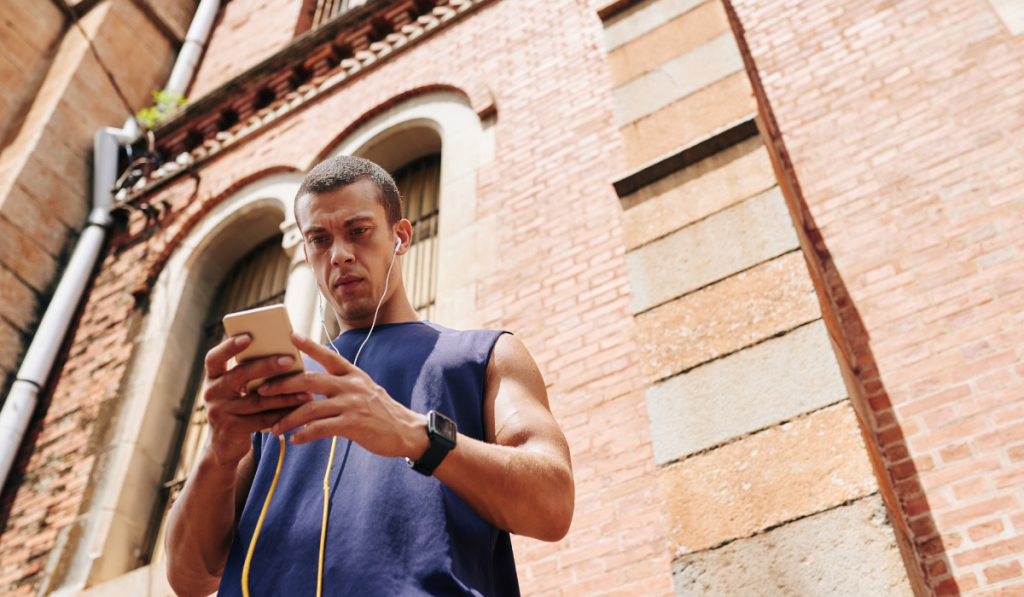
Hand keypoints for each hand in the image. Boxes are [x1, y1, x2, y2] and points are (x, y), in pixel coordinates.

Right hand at [203, 334, 313, 466]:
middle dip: (267, 366)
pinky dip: (283, 413)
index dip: (229, 346)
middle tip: (289, 360)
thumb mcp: (237, 389)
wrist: (224, 445)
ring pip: (257, 399)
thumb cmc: (238, 407)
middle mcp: (212, 392)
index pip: (214, 358)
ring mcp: (219, 411)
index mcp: (213, 377)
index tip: (248, 336)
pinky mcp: (232, 428)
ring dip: (284, 394)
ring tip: (305, 390)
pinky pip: (262, 419)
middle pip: (240, 375)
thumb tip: (284, 355)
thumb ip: (250, 374)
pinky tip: (299, 409)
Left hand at [257, 332, 428, 459]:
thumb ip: (343, 385)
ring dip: (288, 418)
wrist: (407, 432)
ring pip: (310, 407)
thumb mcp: (365, 390)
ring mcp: (352, 404)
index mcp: (353, 374)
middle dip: (283, 384)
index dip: (308, 345)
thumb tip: (314, 385)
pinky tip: (294, 439)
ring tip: (273, 427)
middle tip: (262, 390)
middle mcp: (352, 385)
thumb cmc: (382, 412)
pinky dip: (304, 434)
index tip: (290, 335)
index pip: (328, 355)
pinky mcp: (353, 425)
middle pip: (310, 380)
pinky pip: (321, 428)